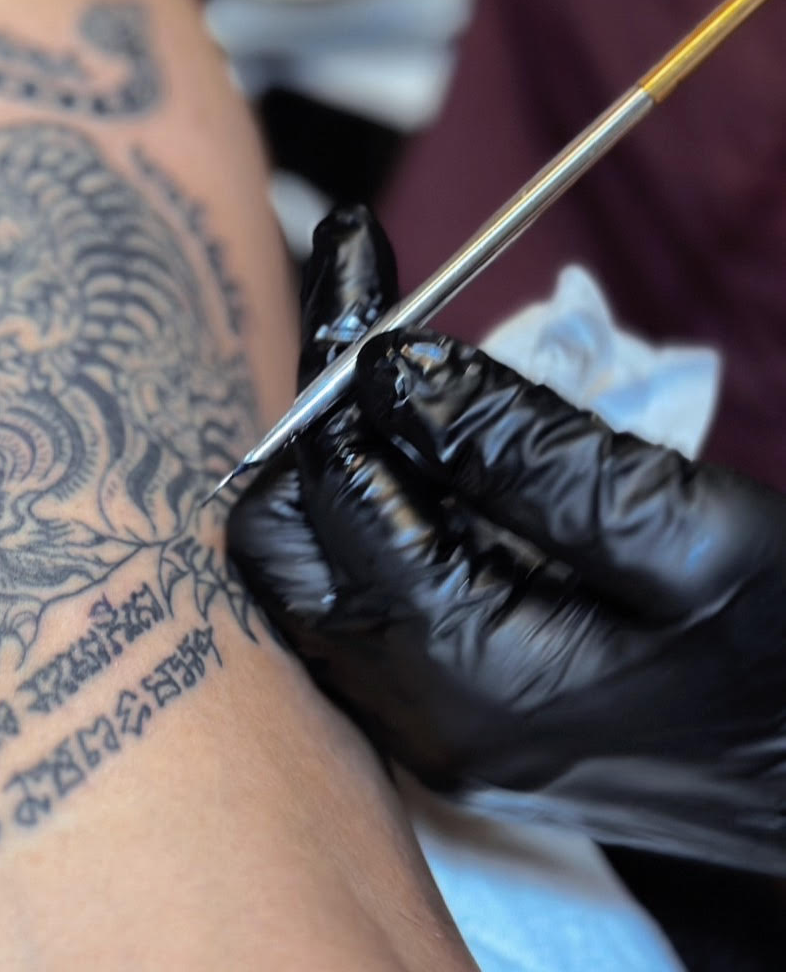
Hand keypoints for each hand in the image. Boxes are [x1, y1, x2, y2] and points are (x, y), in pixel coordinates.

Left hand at [228, 207, 785, 870]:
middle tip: (376, 311)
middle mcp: (414, 713)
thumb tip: (388, 369)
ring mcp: (426, 722)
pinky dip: (381, 504)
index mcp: (462, 673)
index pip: (330, 486)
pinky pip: (368, 591)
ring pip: (316, 563)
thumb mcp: (685, 536)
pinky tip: (439, 448)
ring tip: (410, 366)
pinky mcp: (452, 711)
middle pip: (286, 537)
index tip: (356, 249)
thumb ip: (525, 452)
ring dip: (346, 452)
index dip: (338, 362)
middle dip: (317, 411)